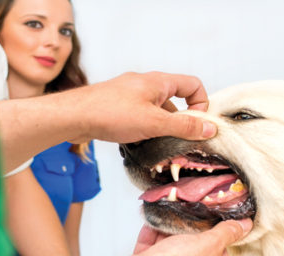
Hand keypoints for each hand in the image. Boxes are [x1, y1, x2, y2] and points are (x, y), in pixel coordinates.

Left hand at [69, 72, 216, 142]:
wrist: (73, 116)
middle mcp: (145, 84)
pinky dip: (143, 129)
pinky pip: (140, 116)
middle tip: (177, 141)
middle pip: (175, 101)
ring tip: (155, 145)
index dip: (201, 104)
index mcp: (158, 82)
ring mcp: (130, 94)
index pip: (193, 85)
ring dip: (160, 128)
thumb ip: (184, 126)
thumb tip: (210, 128)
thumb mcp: (154, 123)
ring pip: (156, 111)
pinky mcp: (118, 106)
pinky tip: (136, 143)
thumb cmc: (111, 114)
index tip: (197, 125)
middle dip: (179, 122)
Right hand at [110, 219, 252, 255]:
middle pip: (194, 248)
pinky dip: (152, 230)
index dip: (220, 239)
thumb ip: (226, 233)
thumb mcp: (209, 244)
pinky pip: (150, 244)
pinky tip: (155, 218)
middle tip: (194, 212)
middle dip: (192, 229)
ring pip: (171, 244)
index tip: (217, 223)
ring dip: (170, 227)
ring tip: (174, 210)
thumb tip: (244, 226)